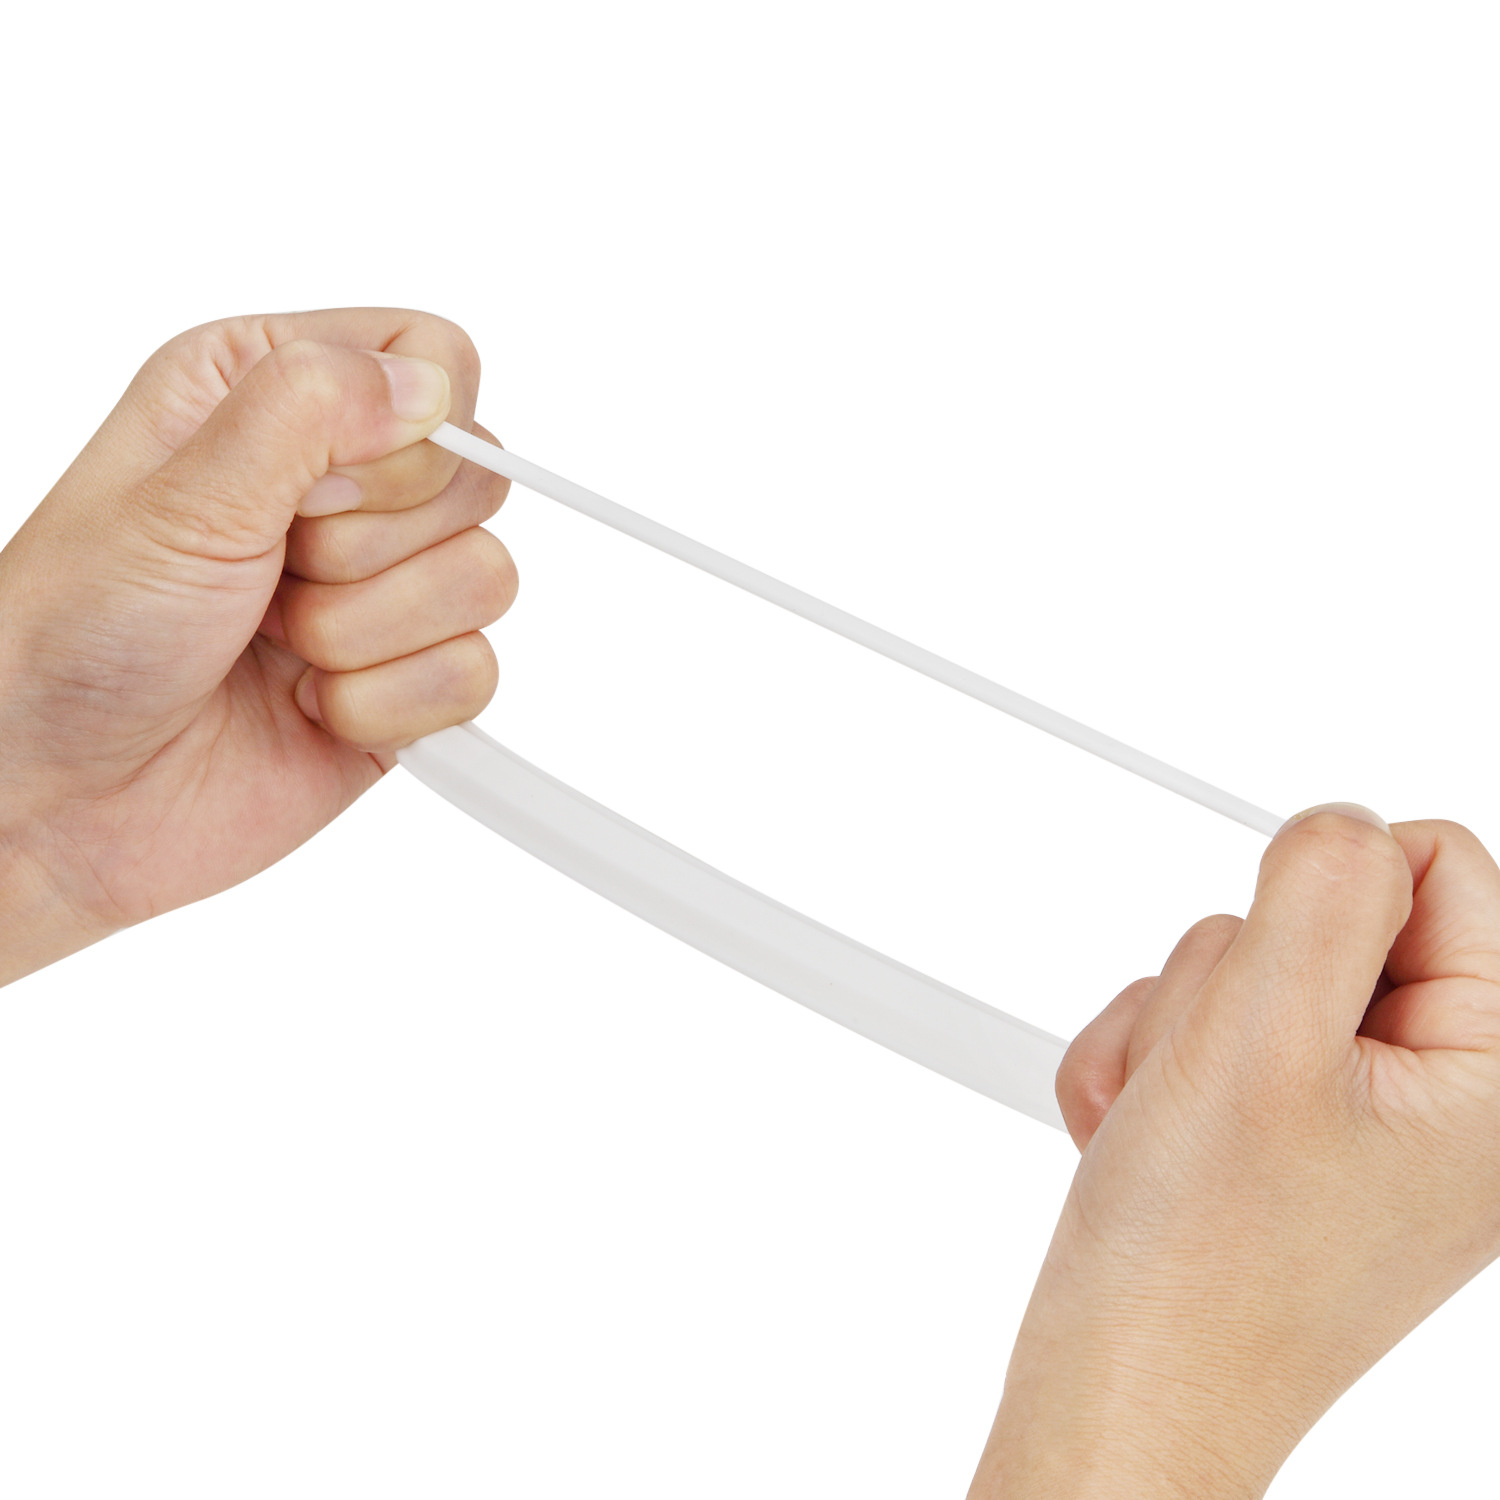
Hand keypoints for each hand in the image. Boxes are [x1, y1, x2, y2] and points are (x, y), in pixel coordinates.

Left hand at [0, 308, 515, 983]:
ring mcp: (382, 588)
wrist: (62, 794)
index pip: (433, 359)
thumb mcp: (179, 498)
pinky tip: (306, 706)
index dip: (405, 432)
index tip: (311, 493)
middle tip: (275, 574)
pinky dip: (385, 704)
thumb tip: (430, 389)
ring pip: (486, 579)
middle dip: (371, 548)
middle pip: (476, 477)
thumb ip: (308, 409)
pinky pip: (474, 674)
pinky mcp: (407, 679)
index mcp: (276, 395)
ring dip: (368, 632)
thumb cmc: (77, 637)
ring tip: (278, 644)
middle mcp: (340, 485)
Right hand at [969, 805, 1499, 1497]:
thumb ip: (1320, 894)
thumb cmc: (1199, 1268)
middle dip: (1233, 980)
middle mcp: (1445, 1091)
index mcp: (1497, 1075)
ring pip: (1247, 964)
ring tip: (1175, 1123)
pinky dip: (1155, 1067)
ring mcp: (1358, 1110)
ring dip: (1179, 1030)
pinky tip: (1152, 1141)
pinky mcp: (1286, 1124)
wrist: (1118, 1388)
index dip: (1322, 901)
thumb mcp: (1259, 1043)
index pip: (1438, 860)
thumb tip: (1341, 823)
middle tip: (1220, 1081)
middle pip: (1325, 912)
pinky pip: (1207, 1022)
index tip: (1274, 1000)